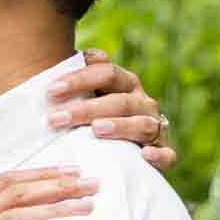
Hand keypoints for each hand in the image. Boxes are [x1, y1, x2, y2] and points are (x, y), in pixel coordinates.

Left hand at [47, 49, 176, 171]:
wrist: (125, 151)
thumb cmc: (95, 117)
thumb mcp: (85, 96)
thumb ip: (74, 82)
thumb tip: (52, 64)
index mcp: (124, 82)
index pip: (106, 72)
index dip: (79, 79)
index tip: (51, 91)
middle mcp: (141, 101)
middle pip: (119, 100)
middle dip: (87, 108)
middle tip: (57, 118)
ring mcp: (154, 126)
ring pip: (142, 124)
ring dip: (119, 126)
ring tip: (95, 129)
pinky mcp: (162, 152)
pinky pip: (167, 154)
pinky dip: (159, 155)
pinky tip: (145, 156)